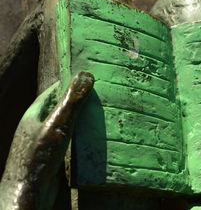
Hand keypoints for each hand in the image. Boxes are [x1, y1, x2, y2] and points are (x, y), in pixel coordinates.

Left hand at [0, 72, 93, 209]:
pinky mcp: (53, 156)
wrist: (29, 192)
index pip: (55, 90)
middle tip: (102, 95)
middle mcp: (39, 125)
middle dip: (80, 101)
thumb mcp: (58, 124)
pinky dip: (82, 135)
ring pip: (67, 124)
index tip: (90, 77)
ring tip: (103, 115)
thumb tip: (85, 75)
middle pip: (62, 107)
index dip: (71, 82)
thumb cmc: (39, 157)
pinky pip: (70, 140)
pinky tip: (95, 138)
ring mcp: (46, 141)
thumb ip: (72, 101)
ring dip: (83, 119)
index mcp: (35, 113)